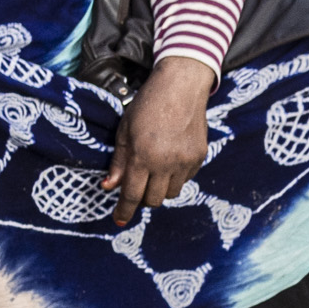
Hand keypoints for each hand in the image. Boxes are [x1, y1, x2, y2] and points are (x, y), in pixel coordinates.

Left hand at [106, 57, 212, 214]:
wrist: (181, 87)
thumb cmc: (147, 106)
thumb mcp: (124, 131)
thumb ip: (119, 161)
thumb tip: (108, 186)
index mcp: (143, 156)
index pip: (132, 194)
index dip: (124, 210)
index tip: (119, 220)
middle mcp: (166, 163)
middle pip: (153, 199)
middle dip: (142, 198)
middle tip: (137, 186)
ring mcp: (186, 161)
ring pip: (171, 193)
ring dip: (160, 188)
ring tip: (154, 170)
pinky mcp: (199, 157)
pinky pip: (185, 179)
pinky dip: (175, 177)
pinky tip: (169, 159)